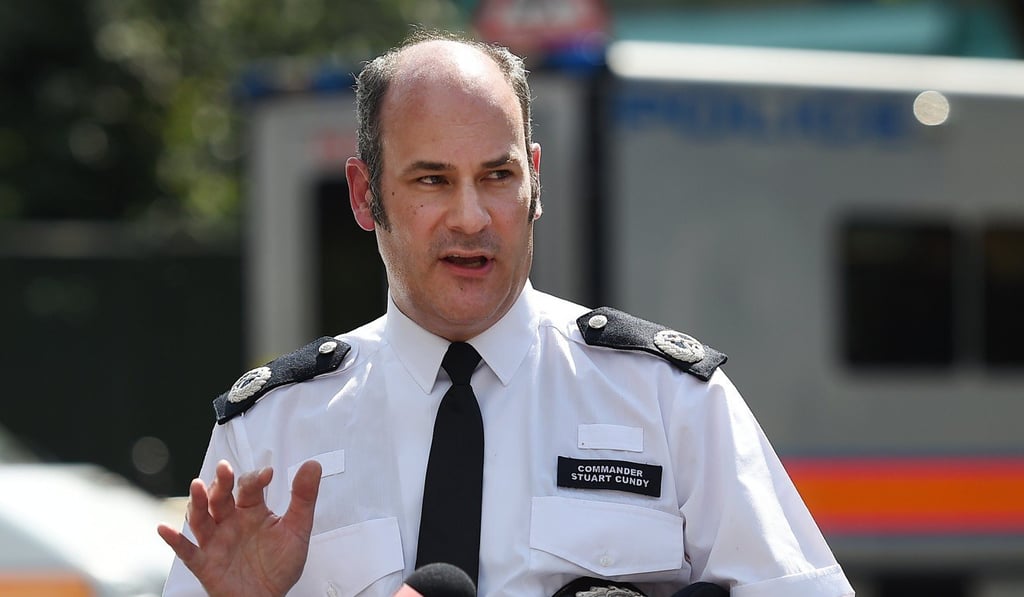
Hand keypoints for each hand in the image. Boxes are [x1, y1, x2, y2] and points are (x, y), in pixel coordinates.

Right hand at [157, 459, 321, 596]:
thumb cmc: (279, 565)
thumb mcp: (297, 529)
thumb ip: (304, 497)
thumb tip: (312, 465)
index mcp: (252, 511)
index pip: (248, 488)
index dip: (255, 478)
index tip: (267, 474)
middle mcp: (230, 522)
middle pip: (220, 498)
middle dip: (221, 482)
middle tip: (225, 469)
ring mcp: (216, 542)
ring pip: (201, 518)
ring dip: (197, 503)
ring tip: (197, 487)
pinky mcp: (206, 564)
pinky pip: (187, 552)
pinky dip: (174, 541)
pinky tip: (165, 529)